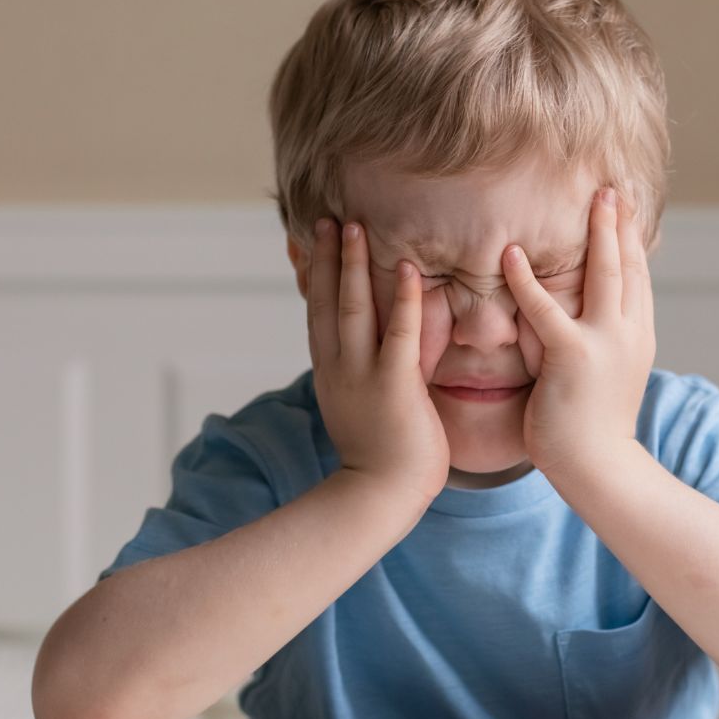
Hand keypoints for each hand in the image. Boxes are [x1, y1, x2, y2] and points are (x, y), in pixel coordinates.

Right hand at [306, 217, 449, 510]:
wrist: (377, 498)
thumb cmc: (380, 461)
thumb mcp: (360, 410)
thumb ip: (365, 379)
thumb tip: (375, 360)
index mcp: (331, 373)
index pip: (317, 314)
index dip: (314, 276)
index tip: (309, 243)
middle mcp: (339, 368)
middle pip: (327, 302)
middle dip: (327, 259)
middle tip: (328, 220)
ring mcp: (363, 376)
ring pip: (354, 308)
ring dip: (354, 266)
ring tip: (355, 228)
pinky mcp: (395, 386)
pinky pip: (400, 334)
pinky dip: (403, 300)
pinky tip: (409, 270)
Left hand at [501, 186, 655, 483]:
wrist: (600, 468)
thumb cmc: (594, 429)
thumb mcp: (610, 376)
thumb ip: (605, 344)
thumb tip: (593, 324)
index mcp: (638, 337)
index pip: (638, 277)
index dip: (632, 240)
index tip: (626, 208)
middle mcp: (629, 333)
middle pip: (629, 266)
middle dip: (622, 224)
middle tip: (614, 189)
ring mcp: (605, 343)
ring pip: (604, 274)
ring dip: (598, 232)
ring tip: (590, 198)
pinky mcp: (573, 356)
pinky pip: (545, 309)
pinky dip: (525, 279)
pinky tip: (509, 254)